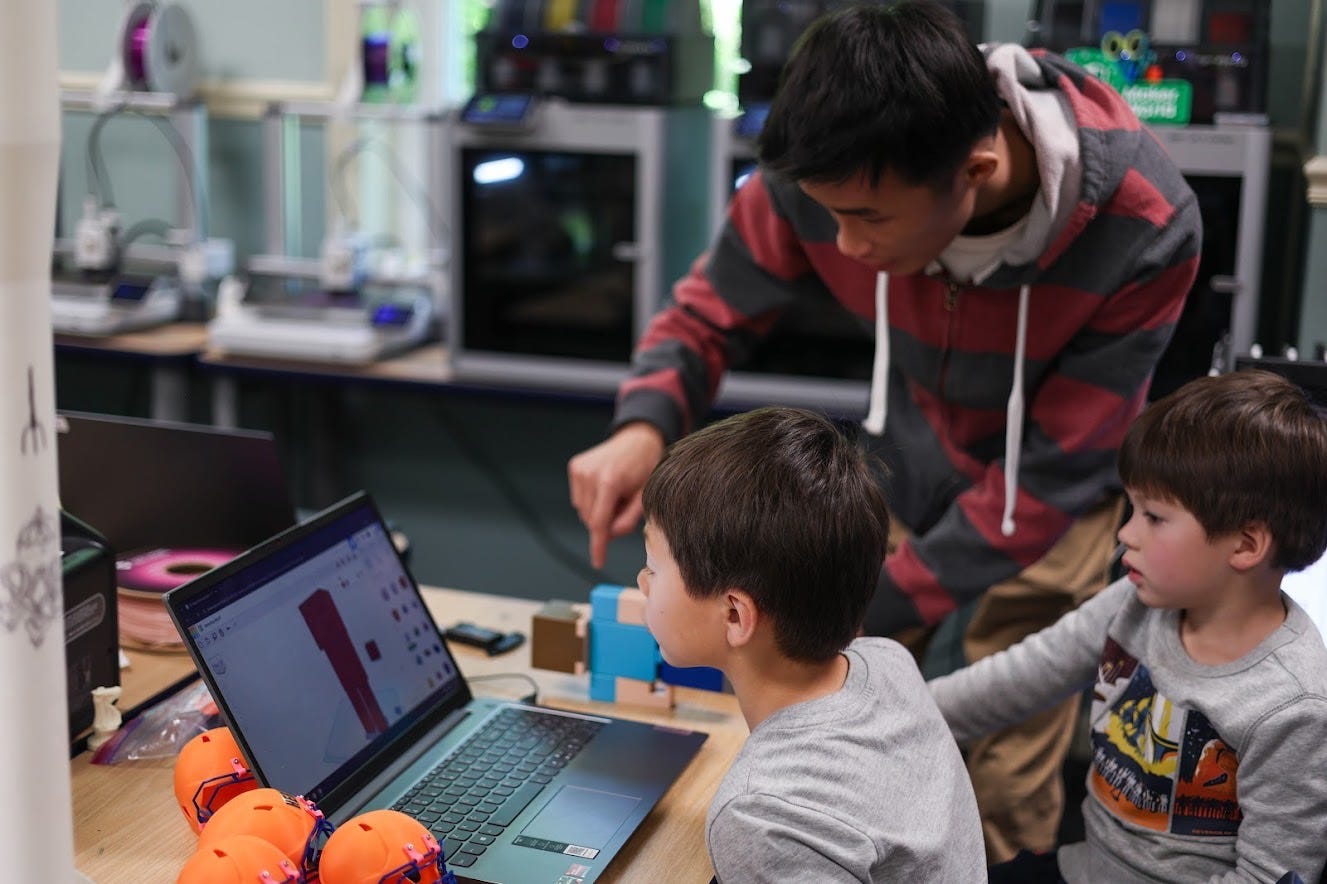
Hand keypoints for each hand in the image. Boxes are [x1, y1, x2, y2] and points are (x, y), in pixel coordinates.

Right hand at [568, 423, 665, 568]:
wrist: (638, 437)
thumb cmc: (646, 466)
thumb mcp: (645, 495)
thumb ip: (629, 519)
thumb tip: (610, 535)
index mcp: (609, 482)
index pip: (599, 524)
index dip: (598, 546)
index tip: (598, 562)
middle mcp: (590, 475)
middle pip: (591, 519)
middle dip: (606, 522)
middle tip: (625, 507)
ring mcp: (580, 469)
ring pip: (583, 510)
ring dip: (598, 510)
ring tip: (617, 493)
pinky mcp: (575, 466)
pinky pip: (579, 498)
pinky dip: (591, 499)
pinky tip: (606, 486)